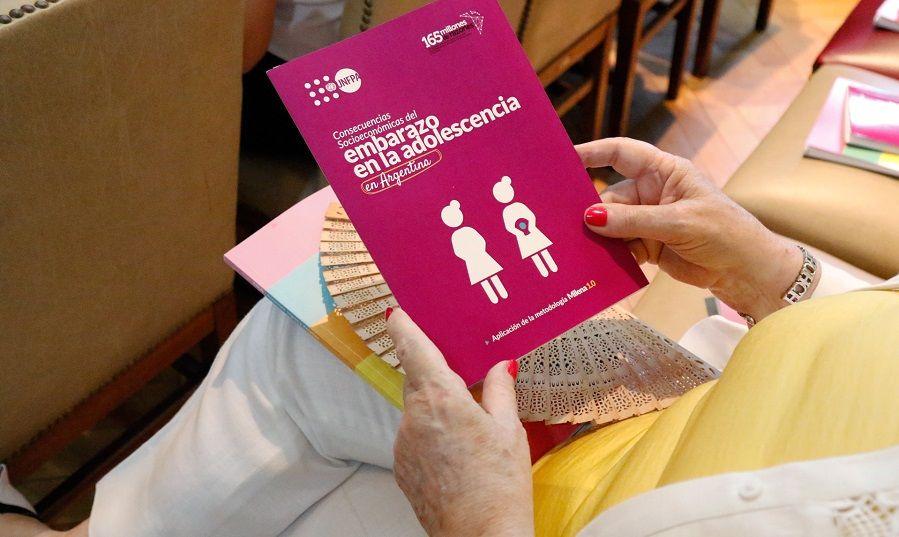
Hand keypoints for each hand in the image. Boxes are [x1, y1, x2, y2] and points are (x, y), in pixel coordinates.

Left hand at [387, 309, 533, 536]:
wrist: (480, 536)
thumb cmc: (500, 483)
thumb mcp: (509, 430)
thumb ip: (500, 390)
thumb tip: (501, 365)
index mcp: (440, 397)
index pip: (412, 348)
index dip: (402, 326)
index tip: (395, 312)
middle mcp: (413, 416)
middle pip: (417, 380)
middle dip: (435, 376)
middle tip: (463, 380)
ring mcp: (403, 444)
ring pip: (417, 412)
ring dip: (436, 411)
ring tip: (469, 433)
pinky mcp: (401, 467)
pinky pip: (413, 438)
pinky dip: (430, 437)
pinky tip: (457, 456)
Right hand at [578, 137, 802, 321]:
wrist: (747, 271)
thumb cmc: (726, 233)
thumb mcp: (680, 223)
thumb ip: (634, 221)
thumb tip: (591, 218)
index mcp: (664, 172)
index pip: (620, 153)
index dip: (592, 152)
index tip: (564, 159)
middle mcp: (652, 192)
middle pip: (608, 196)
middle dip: (590, 211)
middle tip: (564, 223)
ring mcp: (647, 220)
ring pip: (609, 225)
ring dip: (597, 238)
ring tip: (576, 249)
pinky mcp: (646, 246)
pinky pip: (618, 247)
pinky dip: (607, 256)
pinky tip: (594, 264)